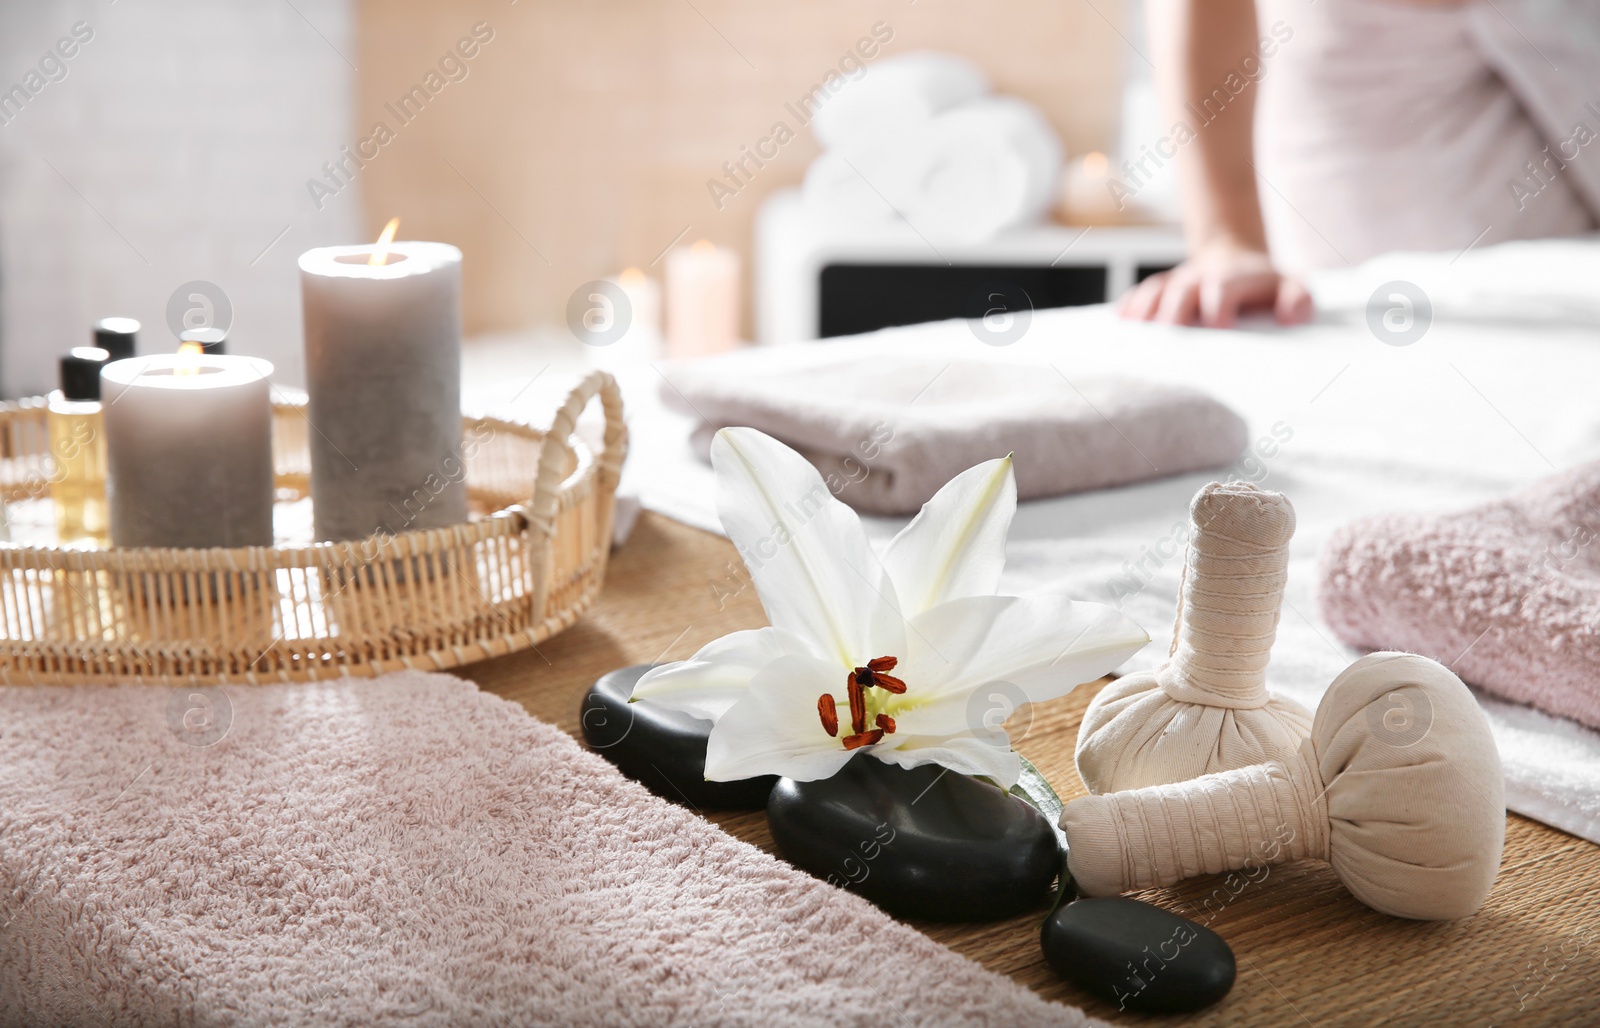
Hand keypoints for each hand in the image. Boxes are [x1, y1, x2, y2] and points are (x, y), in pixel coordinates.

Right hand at [1118, 244, 1312, 327]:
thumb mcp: (1292, 285)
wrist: (1235, 258)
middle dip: (1174, 312)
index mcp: (1234, 277)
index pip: (1224, 287)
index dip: (1220, 304)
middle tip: (1168, 338)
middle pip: (1182, 291)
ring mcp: (1178, 281)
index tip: (1219, 326)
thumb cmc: (1264, 287)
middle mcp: (1201, 277)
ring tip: (1136, 333)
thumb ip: (1298, 299)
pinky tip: (1121, 322)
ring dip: (1145, 310)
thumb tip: (1289, 317)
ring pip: (1157, 290)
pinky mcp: (1161, 288)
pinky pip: (1140, 294)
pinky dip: (1129, 307)